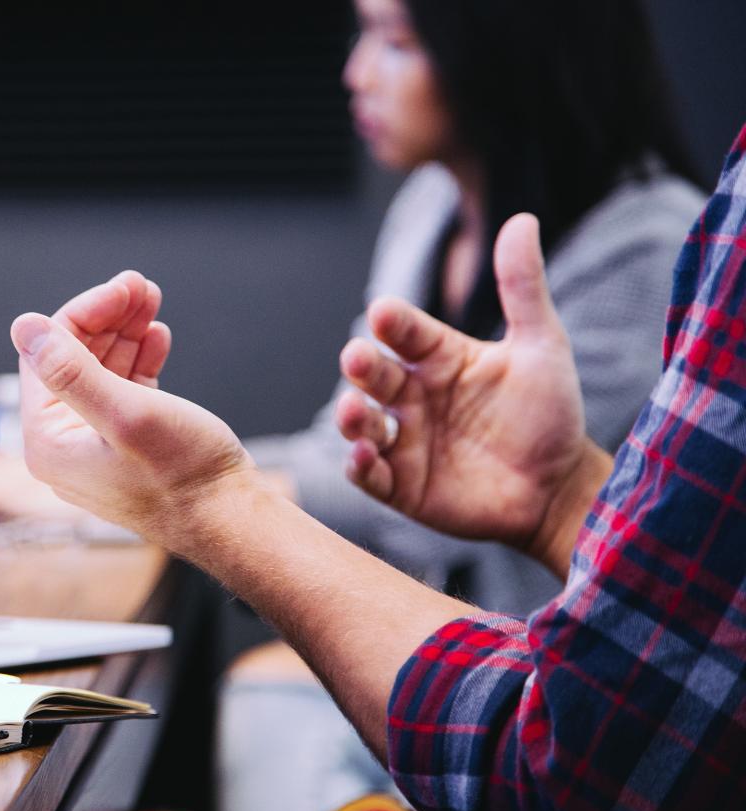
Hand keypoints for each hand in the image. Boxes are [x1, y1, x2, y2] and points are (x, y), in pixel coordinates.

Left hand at [13, 272, 254, 547]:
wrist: (230, 521)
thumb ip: (71, 371)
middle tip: (142, 286)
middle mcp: (63, 446)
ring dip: (124, 333)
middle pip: (72, 360)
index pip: (46, 356)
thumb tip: (24, 326)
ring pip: (100, 371)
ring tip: (152, 303)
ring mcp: (95, 446)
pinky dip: (138, 360)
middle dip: (107, 319)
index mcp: (48, 442)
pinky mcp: (127, 446)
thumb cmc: (183, 477)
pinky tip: (158, 338)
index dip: (84, 314)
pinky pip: (122, 391)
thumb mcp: (126, 414)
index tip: (124, 287)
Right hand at [335, 214, 608, 571]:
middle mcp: (413, 395)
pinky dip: (359, 464)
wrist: (560, 489)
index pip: (405, 331)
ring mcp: (404, 440)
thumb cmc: (550, 414)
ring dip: (351, 416)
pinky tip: (364, 455)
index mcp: (439, 357)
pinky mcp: (400, 485)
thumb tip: (522, 219)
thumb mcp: (542, 346)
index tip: (384, 313)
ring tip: (356, 411)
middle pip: (374, 374)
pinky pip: (368, 473)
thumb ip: (523, 286)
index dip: (393, 322)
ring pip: (361, 422)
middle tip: (358, 358)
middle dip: (362, 365)